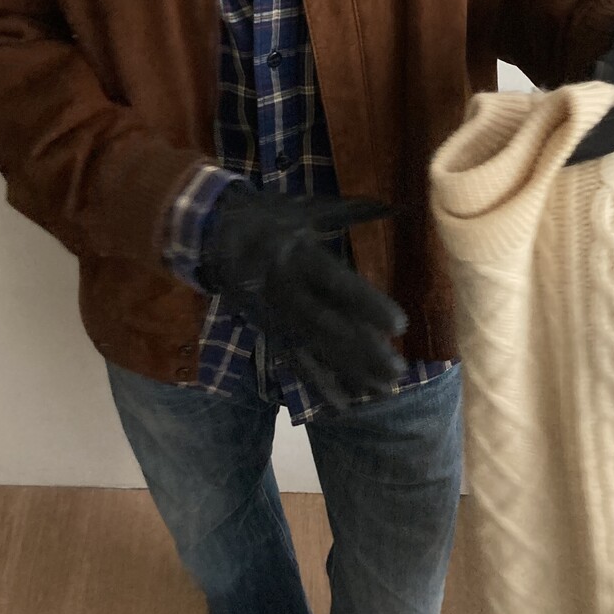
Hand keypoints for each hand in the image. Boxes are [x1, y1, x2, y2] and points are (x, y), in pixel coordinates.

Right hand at [199, 183, 407, 407]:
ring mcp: (276, 316)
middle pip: (329, 328)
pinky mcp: (269, 332)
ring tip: (384, 392)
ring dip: (349, 374)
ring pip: (315, 351)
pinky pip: (294, 363)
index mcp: (298, 256)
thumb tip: (397, 207)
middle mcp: (287, 291)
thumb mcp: (308, 208)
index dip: (367, 306)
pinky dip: (318, 386)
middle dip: (364, 353)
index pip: (337, 285)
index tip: (400, 325)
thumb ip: (353, 211)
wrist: (213, 234)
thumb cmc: (270, 218)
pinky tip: (343, 405)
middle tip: (399, 371)